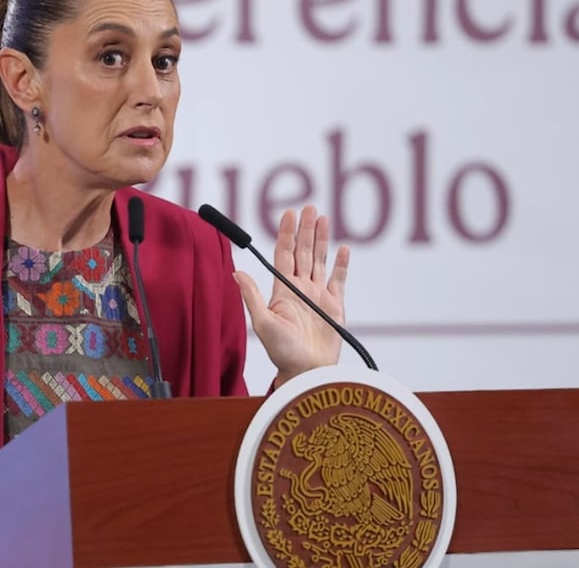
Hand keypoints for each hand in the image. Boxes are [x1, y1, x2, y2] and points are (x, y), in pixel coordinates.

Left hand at [234, 205, 348, 386]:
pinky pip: (338, 280)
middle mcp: (300, 289)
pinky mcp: (335, 306)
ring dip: (322, 239)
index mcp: (283, 290)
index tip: (289, 214)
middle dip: (306, 229)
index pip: (284, 254)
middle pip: (303, 252)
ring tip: (323, 218)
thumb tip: (236, 272)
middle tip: (309, 208)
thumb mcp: (263, 324)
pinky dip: (341, 264)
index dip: (287, 233)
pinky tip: (342, 249)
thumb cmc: (282, 352)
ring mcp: (318, 295)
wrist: (307, 371)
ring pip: (320, 260)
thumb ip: (252, 297)